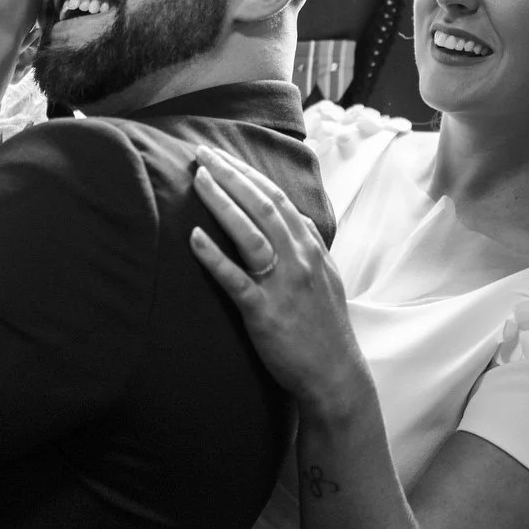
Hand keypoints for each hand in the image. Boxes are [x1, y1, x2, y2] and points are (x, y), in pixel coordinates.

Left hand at [187, 146, 369, 415]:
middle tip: (202, 153)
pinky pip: (236, 279)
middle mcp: (298, 259)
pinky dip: (215, 256)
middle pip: (262, 205)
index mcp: (310, 248)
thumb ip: (310, 246)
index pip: (278, 198)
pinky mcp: (265, 312)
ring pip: (250, 232)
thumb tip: (297, 219)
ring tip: (198, 179)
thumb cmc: (324, 327)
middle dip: (231, 175)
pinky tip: (194, 237)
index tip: (223, 156)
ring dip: (223, 202)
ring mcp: (283, 284)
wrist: (334, 375)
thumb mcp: (326, 277)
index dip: (248, 174)